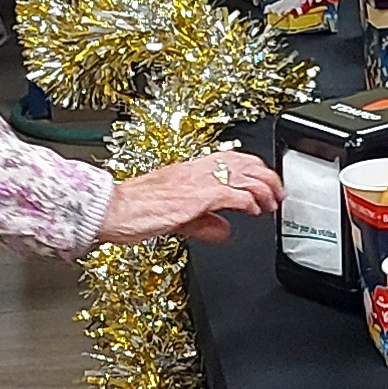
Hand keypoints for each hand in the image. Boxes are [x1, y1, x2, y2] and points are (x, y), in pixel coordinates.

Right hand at [92, 151, 278, 242]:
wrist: (109, 209)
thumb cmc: (132, 210)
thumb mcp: (176, 217)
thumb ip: (203, 223)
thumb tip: (223, 230)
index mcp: (189, 169)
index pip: (232, 158)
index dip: (256, 168)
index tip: (268, 182)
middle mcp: (194, 170)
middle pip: (243, 163)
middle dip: (267, 177)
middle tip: (278, 194)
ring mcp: (194, 182)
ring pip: (241, 175)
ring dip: (262, 189)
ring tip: (271, 203)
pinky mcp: (192, 198)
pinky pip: (228, 194)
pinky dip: (246, 201)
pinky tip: (253, 210)